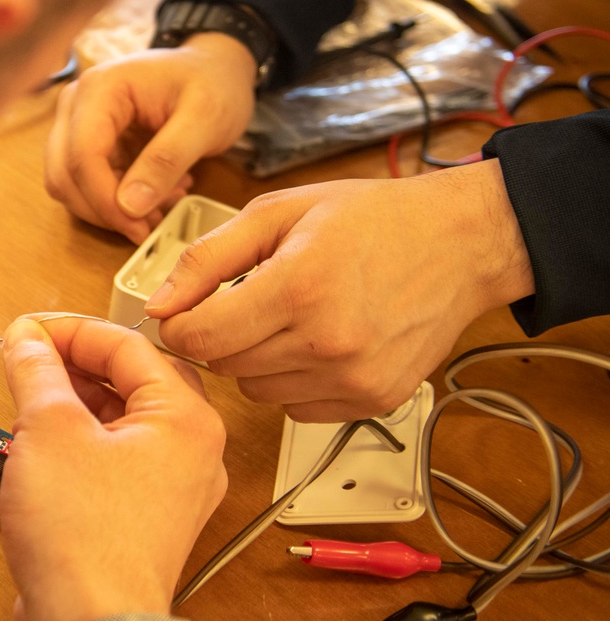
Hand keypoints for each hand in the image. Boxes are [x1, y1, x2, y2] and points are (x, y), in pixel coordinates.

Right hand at [0, 316, 226, 620]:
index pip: (129, 345)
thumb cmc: (88, 543)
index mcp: (188, 420)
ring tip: (29, 397)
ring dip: (74, 403)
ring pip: (122, 421)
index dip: (71, 330)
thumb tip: (27, 340)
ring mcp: (171, 488)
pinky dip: (80, 442)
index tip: (29, 331)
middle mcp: (191, 452)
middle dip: (75, 365)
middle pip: (131, 381)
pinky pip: (115, 458)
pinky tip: (40, 444)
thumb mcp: (49, 431)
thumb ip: (38, 372)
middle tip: (30, 357)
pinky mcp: (145, 516)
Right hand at [45, 33, 257, 243]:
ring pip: (69, 187)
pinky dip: (116, 204)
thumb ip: (166, 160)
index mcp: (101, 88)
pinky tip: (157, 198)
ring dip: (109, 211)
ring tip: (161, 208)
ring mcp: (78, 125)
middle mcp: (77, 104)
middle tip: (149, 227)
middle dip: (104, 211)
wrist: (215, 70)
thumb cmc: (212, 83)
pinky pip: (87, 187)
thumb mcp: (203, 120)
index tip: (137, 227)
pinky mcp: (89, 145)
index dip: (104, 200)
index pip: (82, 155)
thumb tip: (130, 206)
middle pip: (64, 174)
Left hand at [145, 161, 534, 422]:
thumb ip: (208, 259)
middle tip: (250, 301)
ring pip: (256, 390)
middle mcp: (326, 343)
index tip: (186, 313)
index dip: (180, 325)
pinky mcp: (372, 399)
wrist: (462, 244)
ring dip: (257, 359)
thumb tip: (159, 304)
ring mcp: (353, 379)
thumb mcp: (279, 213)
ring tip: (291, 317)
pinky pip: (296, 408)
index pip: (200, 337)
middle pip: (225, 365)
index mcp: (298, 288)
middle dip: (222, 334)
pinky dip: (292, 381)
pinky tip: (316, 343)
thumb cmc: (374, 220)